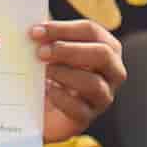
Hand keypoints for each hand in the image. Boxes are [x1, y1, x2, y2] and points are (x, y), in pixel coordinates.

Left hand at [35, 16, 124, 137]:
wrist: (41, 110)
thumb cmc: (50, 72)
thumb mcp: (51, 52)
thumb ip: (46, 38)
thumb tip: (34, 29)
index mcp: (106, 46)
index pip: (90, 31)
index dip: (63, 29)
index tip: (36, 32)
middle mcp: (112, 71)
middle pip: (101, 54)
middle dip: (69, 50)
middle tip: (41, 52)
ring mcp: (103, 96)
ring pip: (93, 83)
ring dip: (65, 74)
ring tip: (44, 72)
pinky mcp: (87, 117)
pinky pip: (79, 108)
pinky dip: (61, 98)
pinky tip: (47, 91)